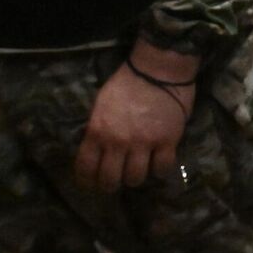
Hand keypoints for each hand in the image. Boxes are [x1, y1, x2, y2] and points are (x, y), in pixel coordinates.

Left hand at [76, 42, 197, 192]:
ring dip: (136, 177)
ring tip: (139, 168)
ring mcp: (143, 142)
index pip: (85, 169)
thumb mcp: (101, 104)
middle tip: (117, 179)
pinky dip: (160, 169)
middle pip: (110, 181)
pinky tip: (159, 161)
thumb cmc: (127, 82)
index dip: (87, 181)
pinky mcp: (167, 140)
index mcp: (97, 131)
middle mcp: (118, 141)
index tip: (92, 182)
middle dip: (111, 184)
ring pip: (135, 179)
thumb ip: (97, 129)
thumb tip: (97, 150)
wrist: (158, 67)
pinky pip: (162, 169)